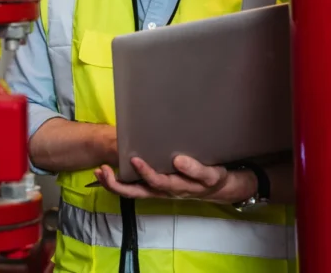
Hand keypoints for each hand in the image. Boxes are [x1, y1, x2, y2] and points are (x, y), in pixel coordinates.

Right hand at [94, 155, 255, 202]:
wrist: (231, 185)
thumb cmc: (195, 174)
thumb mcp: (173, 168)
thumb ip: (155, 158)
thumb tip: (132, 139)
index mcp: (158, 187)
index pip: (130, 189)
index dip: (112, 184)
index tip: (99, 171)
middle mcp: (170, 190)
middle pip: (142, 191)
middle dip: (122, 184)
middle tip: (106, 170)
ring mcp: (189, 186)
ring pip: (168, 185)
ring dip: (151, 175)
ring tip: (137, 160)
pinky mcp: (210, 180)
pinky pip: (200, 175)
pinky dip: (189, 168)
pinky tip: (178, 160)